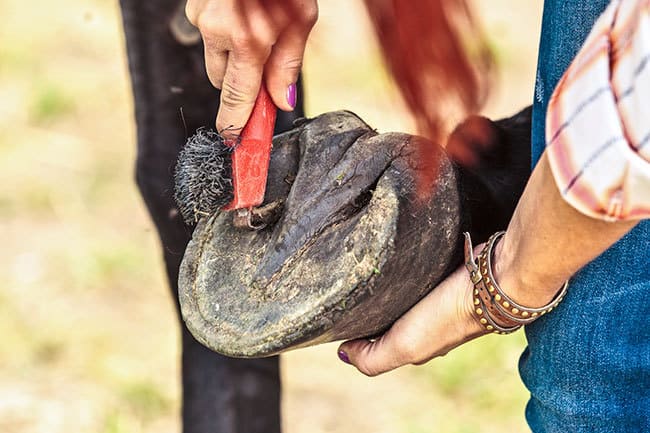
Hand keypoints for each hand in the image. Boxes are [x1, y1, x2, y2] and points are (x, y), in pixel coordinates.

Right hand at [186, 0, 317, 135]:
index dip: (237, 123)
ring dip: (235, 54)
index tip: (237, 141)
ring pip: (216, 57)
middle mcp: (215, 29)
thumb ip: (289, 62)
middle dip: (243, 83)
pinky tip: (244, 12)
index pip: (237, 97)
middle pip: (222, 82)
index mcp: (245, 37)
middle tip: (265, 68)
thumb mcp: (301, 15)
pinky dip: (226, 31)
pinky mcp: (193, 5)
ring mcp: (200, 16)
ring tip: (257, 25)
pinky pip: (210, 34)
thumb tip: (283, 101)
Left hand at [337, 261, 485, 375]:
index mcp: (413, 345)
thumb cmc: (448, 316)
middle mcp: (423, 326)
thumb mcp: (404, 346)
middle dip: (367, 310)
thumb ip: (372, 358)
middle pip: (385, 321)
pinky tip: (394, 263)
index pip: (373, 343)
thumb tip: (343, 354)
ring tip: (367, 273)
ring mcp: (433, 302)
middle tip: (349, 290)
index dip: (354, 331)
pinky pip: (414, 279)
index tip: (339, 314)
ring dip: (383, 290)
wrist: (492, 284)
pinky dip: (401, 275)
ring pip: (398, 299)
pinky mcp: (441, 279)